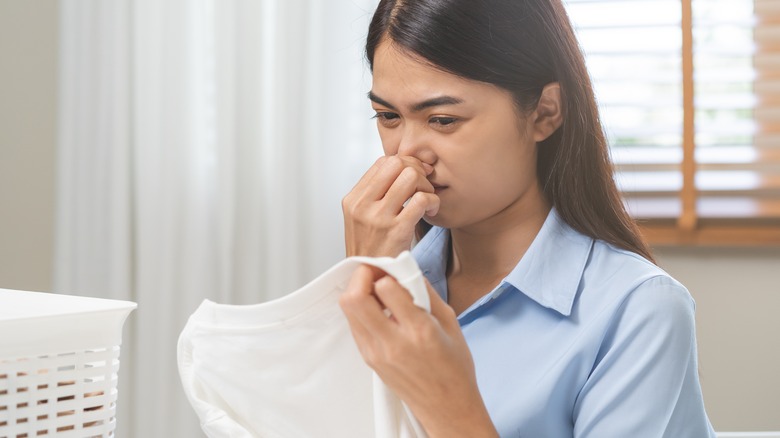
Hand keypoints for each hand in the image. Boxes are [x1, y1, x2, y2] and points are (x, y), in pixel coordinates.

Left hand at [339, 266, 498, 437]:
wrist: (446, 406)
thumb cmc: (454, 367)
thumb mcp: (450, 322)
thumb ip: (425, 292)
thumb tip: (406, 268)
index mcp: (419, 331)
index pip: (386, 288)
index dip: (387, 271)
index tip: (394, 269)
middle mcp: (394, 342)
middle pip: (355, 298)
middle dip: (362, 276)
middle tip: (376, 273)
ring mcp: (376, 353)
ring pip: (349, 310)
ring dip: (359, 291)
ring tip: (376, 290)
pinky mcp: (369, 359)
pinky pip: (354, 324)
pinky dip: (361, 309)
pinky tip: (377, 310)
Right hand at [342, 155, 439, 256]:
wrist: (370, 280)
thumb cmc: (372, 249)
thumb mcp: (361, 218)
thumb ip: (375, 194)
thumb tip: (402, 166)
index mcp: (353, 200)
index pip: (382, 162)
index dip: (405, 163)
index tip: (415, 176)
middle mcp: (362, 206)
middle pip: (396, 162)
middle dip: (416, 170)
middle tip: (423, 186)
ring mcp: (378, 218)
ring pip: (410, 176)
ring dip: (425, 185)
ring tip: (426, 199)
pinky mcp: (396, 230)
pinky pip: (421, 199)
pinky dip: (432, 201)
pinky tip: (431, 211)